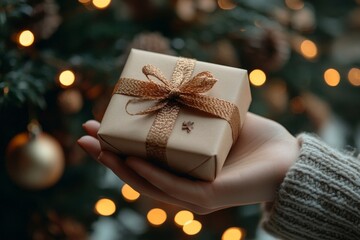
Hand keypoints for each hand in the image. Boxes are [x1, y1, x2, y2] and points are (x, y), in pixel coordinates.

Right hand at [78, 113, 298, 213]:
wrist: (289, 161)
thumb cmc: (256, 140)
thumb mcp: (219, 118)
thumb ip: (196, 109)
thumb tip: (175, 87)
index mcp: (184, 166)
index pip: (144, 158)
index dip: (119, 143)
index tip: (100, 124)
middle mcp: (184, 183)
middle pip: (138, 171)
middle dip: (110, 153)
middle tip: (85, 134)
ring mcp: (193, 194)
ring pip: (147, 182)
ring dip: (120, 164)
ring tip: (97, 145)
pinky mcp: (206, 198)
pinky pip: (171, 187)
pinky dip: (149, 174)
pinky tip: (130, 160)